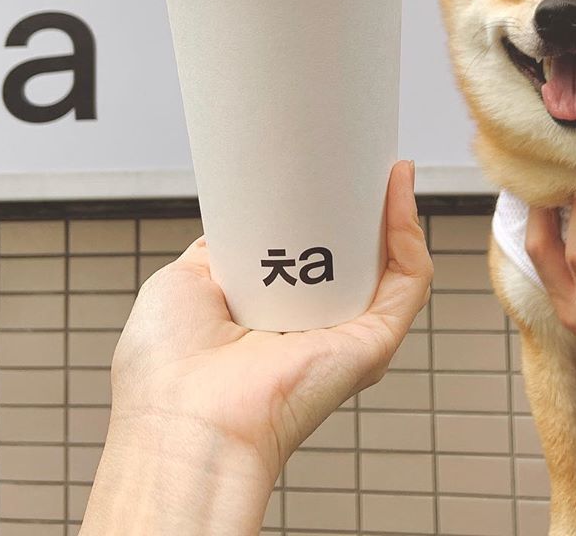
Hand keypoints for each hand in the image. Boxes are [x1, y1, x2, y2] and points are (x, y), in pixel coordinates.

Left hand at [81, 160, 431, 535]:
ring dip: (393, 208)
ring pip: (390, 262)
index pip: (311, 254)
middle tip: (359, 156)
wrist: (182, 418)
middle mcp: (313, 325)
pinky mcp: (374, 342)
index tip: (325, 166)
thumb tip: (243, 217)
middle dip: (362, 203)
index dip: (323, 209)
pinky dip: (408, 233)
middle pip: (355, 253)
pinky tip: (396, 193)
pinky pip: (407, 280)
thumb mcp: (185, 281)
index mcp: (271, 314)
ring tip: (383, 164)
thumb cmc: (166, 370)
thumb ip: (219, 249)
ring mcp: (347, 333)